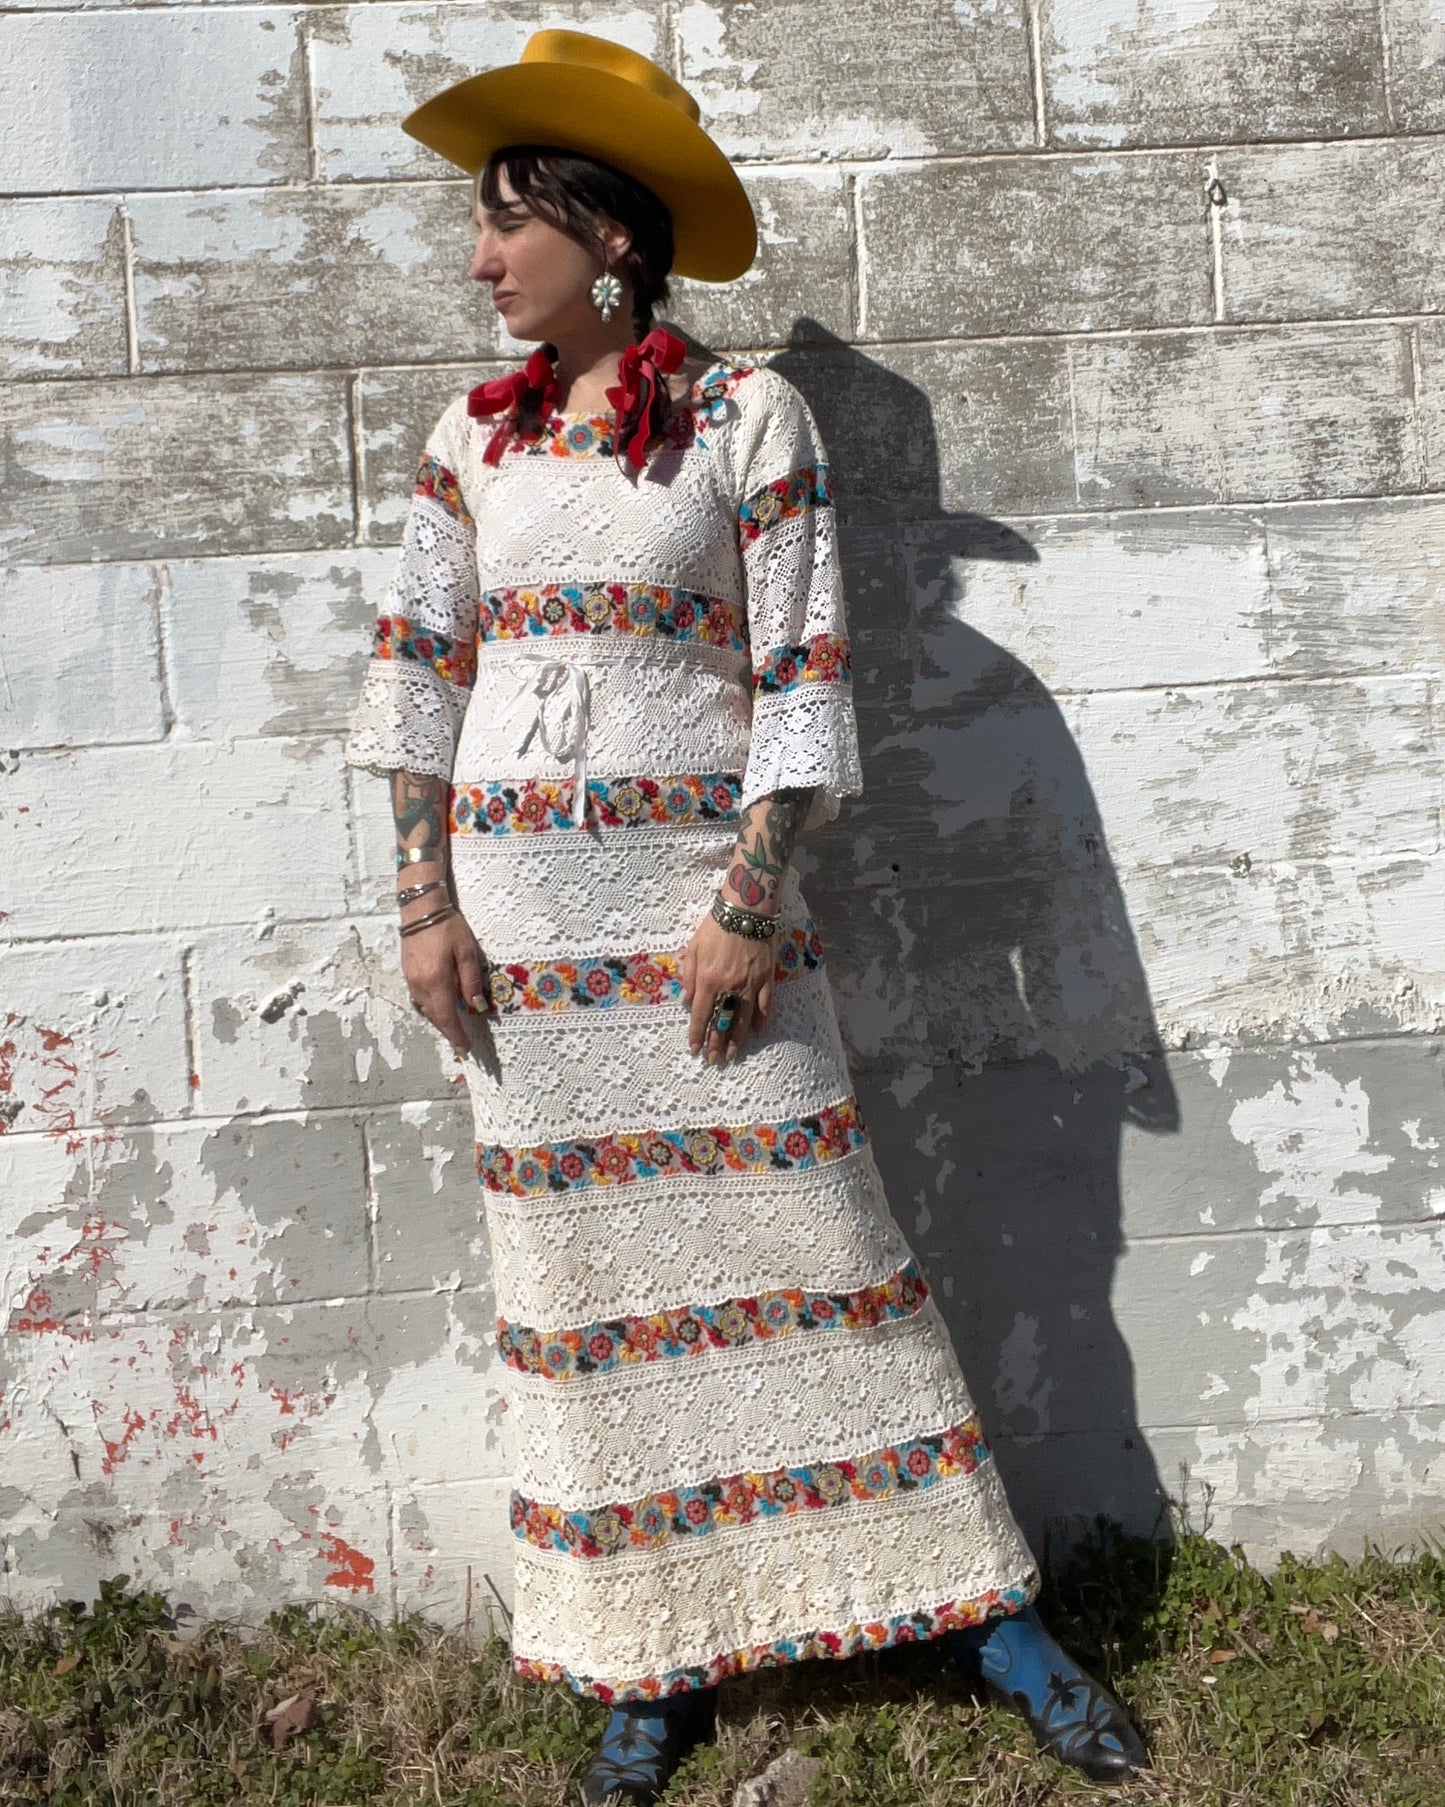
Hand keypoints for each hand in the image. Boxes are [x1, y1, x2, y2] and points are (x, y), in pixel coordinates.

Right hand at [400, 907, 488, 1055]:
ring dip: (440, 1020)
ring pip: (426, 1009)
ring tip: (453, 1028)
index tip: (465, 1049)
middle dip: (448, 1032)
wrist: (420, 909)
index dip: (456, 1035)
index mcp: (436, 981)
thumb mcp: (467, 952)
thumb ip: (470, 980)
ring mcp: (410, 980)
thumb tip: (475, 1006)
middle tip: (461, 1044)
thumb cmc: (448, 927)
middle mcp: (420, 985)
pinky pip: (420, 999)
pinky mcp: (407, 974)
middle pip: (435, 1016)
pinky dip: (432, 1008)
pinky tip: (441, 1006)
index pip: (447, 1016)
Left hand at [680, 912, 777, 1063]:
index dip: (697, 1034)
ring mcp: (750, 984)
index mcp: (709, 979)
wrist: (745, 910)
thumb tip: (687, 1001)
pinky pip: (765, 1004)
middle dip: (717, 1043)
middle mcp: (730, 986)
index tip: (695, 1049)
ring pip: (744, 1018)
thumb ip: (689, 976)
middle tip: (714, 1060)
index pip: (702, 1014)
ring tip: (732, 1053)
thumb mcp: (693, 948)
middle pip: (723, 1022)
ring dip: (737, 1039)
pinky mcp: (767, 978)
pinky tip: (757, 1030)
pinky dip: (761, 1019)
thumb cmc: (715, 927)